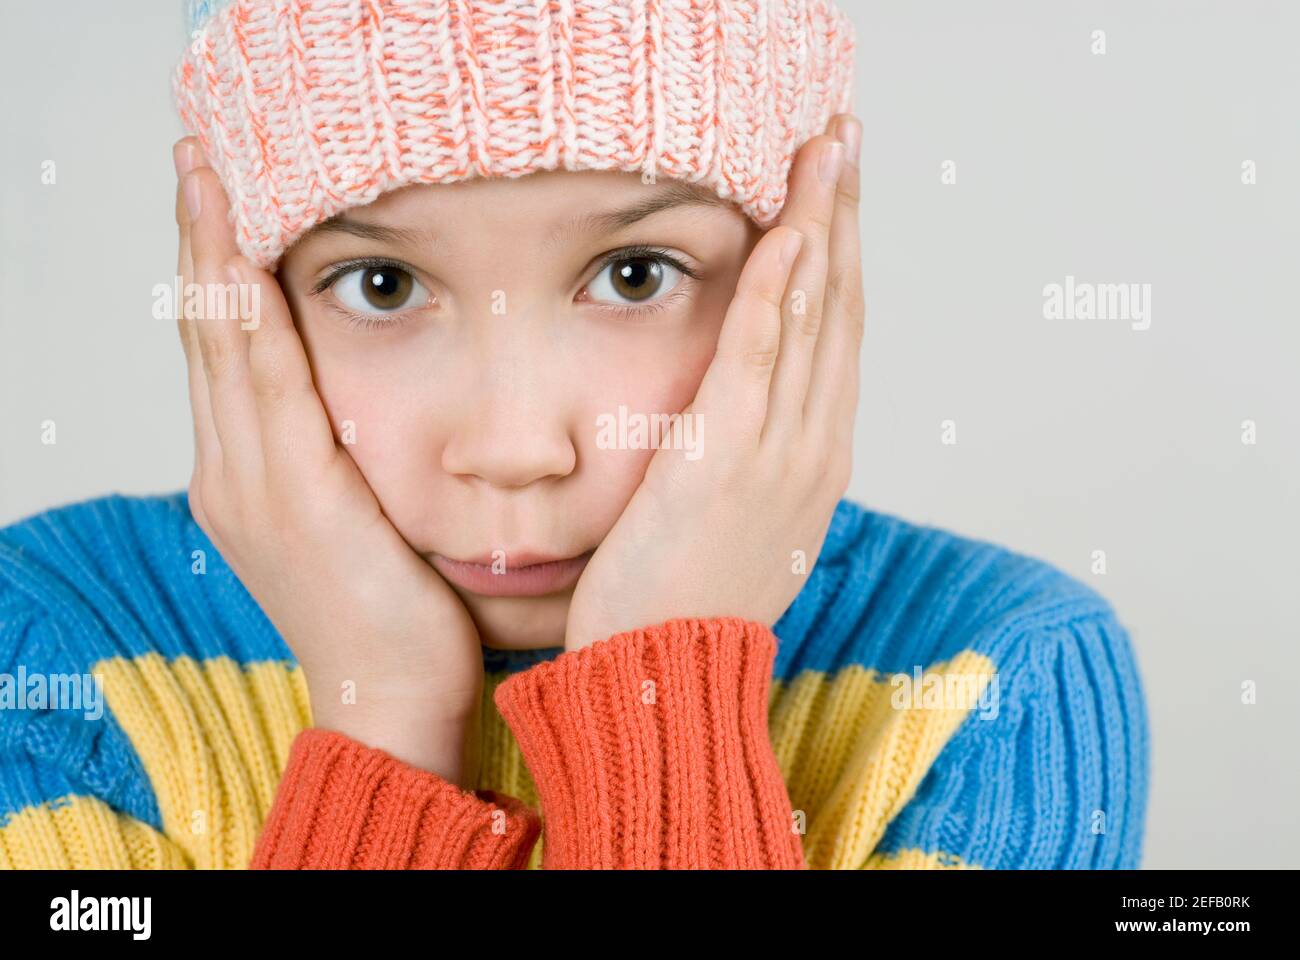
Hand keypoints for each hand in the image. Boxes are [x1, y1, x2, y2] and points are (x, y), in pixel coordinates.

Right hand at [172, 138, 483, 785]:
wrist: (391, 703)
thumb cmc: (396, 618)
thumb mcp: (365, 522)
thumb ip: (349, 462)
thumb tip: (371, 412)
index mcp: (251, 476)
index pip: (228, 350)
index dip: (217, 269)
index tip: (221, 197)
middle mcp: (235, 473)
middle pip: (210, 332)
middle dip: (203, 239)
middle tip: (201, 155)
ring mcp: (253, 485)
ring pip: (226, 345)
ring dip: (216, 253)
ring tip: (212, 175)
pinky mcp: (292, 498)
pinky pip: (267, 385)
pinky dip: (252, 315)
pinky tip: (247, 256)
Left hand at [564, 114, 863, 650]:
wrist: (666, 682)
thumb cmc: (688, 611)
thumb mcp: (740, 533)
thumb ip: (753, 471)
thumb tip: (746, 431)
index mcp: (817, 464)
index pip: (837, 340)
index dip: (842, 259)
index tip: (838, 197)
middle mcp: (814, 449)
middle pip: (840, 310)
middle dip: (845, 218)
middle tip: (847, 141)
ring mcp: (778, 453)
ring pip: (812, 318)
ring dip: (822, 225)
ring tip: (827, 152)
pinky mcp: (725, 458)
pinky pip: (760, 356)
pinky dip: (779, 290)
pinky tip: (788, 231)